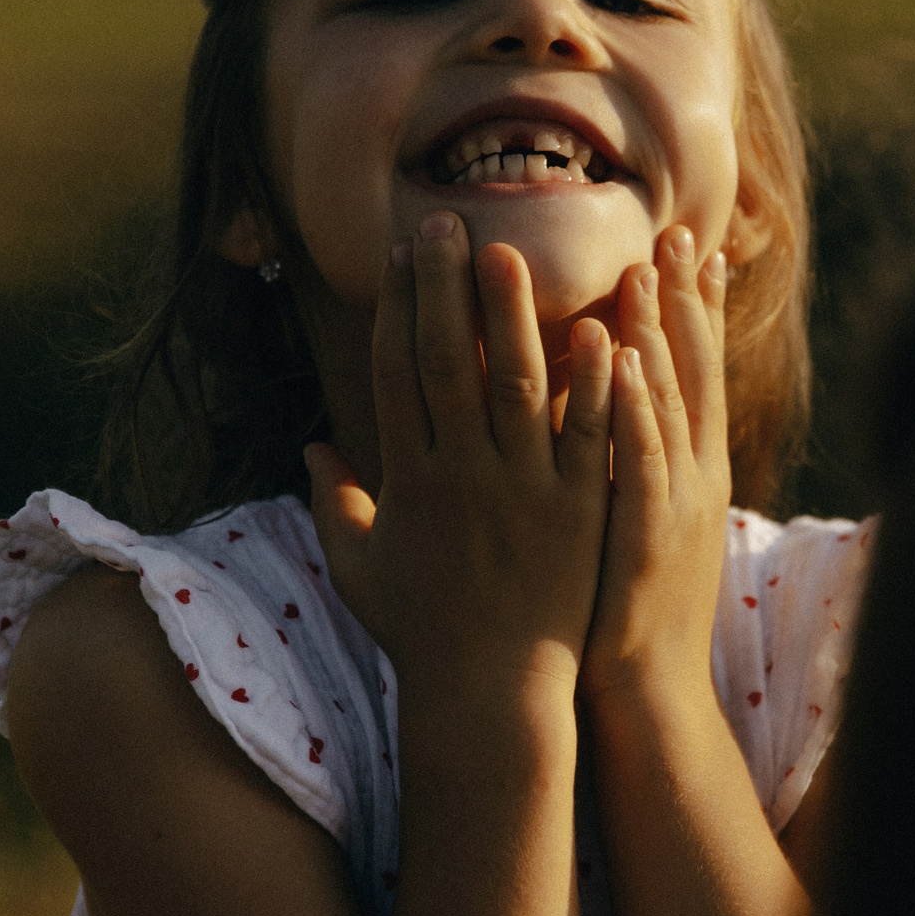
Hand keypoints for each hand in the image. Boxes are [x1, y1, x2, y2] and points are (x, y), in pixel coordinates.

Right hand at [304, 212, 615, 696]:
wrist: (490, 697)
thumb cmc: (423, 633)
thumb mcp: (361, 567)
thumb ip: (330, 502)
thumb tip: (308, 445)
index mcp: (407, 479)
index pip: (397, 370)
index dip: (398, 305)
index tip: (403, 250)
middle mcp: (460, 475)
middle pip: (448, 360)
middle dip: (446, 285)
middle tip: (451, 218)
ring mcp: (522, 492)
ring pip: (517, 385)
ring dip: (515, 314)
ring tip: (514, 249)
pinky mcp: (579, 512)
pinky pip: (588, 436)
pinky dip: (596, 384)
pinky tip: (606, 329)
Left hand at [582, 227, 731, 705]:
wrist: (646, 690)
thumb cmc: (623, 608)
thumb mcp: (638, 525)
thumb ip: (626, 463)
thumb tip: (604, 410)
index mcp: (688, 468)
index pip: (693, 370)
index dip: (693, 307)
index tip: (688, 243)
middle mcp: (691, 474)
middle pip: (691, 370)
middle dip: (684, 298)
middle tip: (676, 229)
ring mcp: (671, 502)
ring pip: (667, 401)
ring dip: (658, 332)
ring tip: (647, 267)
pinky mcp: (643, 532)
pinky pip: (639, 457)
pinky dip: (633, 406)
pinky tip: (619, 358)